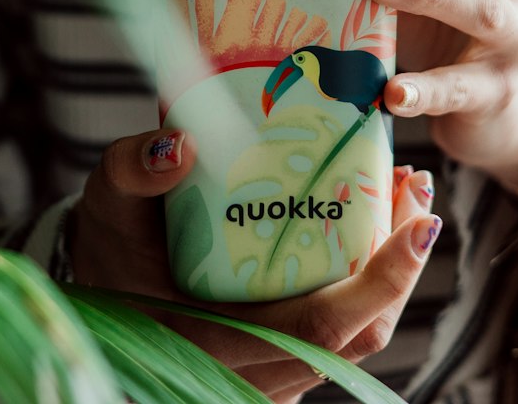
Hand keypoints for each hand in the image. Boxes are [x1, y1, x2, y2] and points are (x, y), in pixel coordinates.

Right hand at [71, 129, 439, 403]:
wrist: (99, 281)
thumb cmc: (108, 242)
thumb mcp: (108, 199)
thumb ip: (134, 171)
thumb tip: (180, 145)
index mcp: (208, 340)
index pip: (314, 330)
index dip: (375, 286)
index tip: (418, 227)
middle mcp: (248, 371)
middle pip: (355, 338)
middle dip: (400, 267)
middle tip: (417, 194)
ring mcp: (266, 373)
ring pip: (354, 340)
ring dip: (391, 275)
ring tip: (405, 200)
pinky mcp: (275, 360)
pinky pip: (338, 335)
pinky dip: (368, 287)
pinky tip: (375, 228)